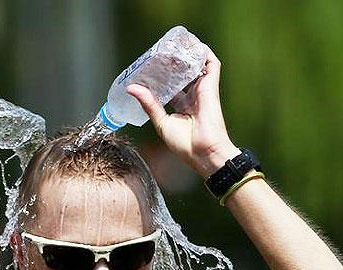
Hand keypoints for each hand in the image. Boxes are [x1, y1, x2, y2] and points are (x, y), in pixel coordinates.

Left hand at [127, 46, 239, 177]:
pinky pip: (211, 64)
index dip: (163, 77)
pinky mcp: (211, 87)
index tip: (150, 69)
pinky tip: (193, 44)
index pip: (172, 87)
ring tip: (175, 45)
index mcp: (182, 107)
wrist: (203, 152)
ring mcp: (203, 91)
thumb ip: (149, 104)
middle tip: (160, 54)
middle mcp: (193, 97)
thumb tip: (131, 88)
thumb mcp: (161, 122)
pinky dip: (204, 53)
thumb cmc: (185, 145)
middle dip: (173, 63)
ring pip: (196, 66)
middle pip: (183, 74)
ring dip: (188, 55)